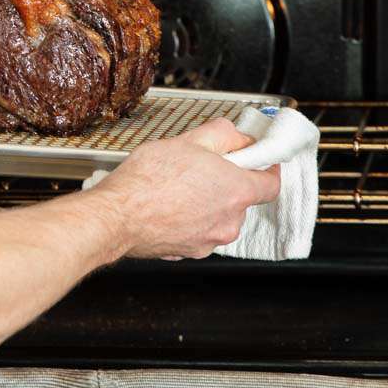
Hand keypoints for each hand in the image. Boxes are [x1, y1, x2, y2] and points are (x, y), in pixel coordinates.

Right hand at [91, 118, 280, 259]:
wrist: (116, 216)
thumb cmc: (147, 181)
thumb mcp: (188, 140)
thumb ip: (222, 135)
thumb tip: (237, 136)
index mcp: (236, 191)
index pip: (272, 184)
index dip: (266, 169)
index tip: (256, 160)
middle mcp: (229, 221)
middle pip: (242, 199)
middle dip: (227, 182)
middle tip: (202, 167)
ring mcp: (210, 241)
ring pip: (219, 216)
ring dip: (207, 202)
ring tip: (178, 187)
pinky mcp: (190, 252)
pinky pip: (199, 231)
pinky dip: (190, 219)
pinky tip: (169, 205)